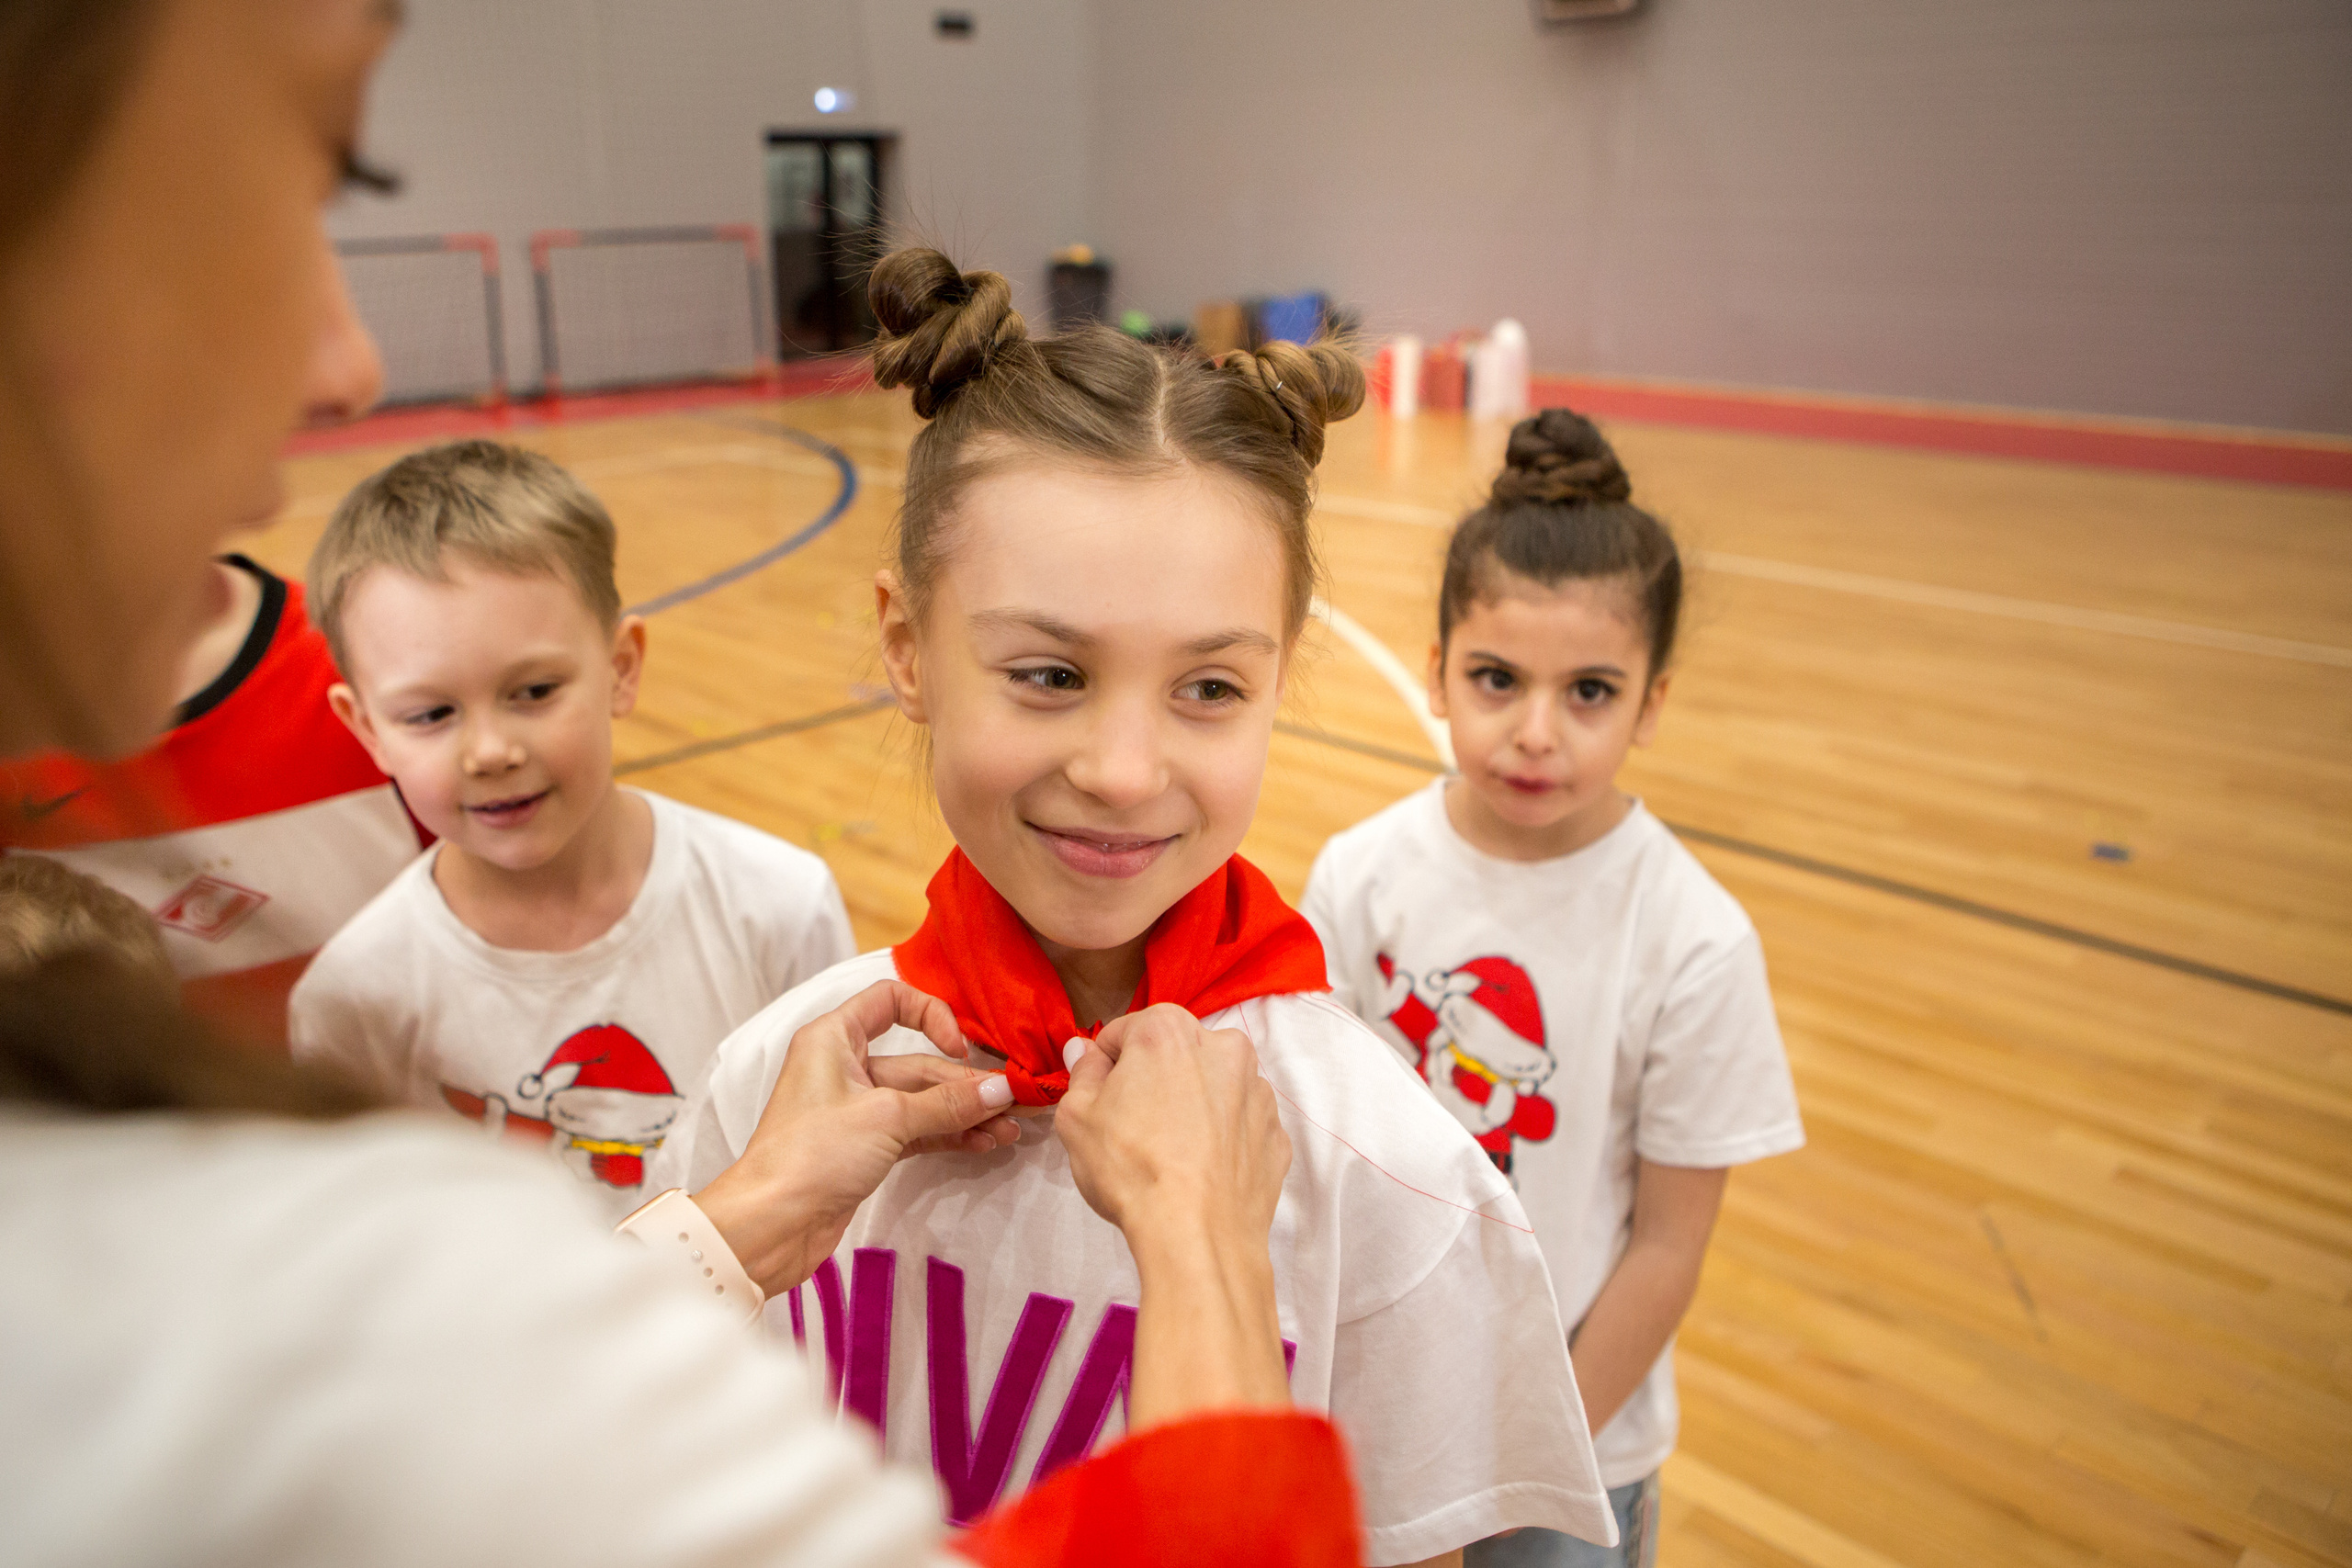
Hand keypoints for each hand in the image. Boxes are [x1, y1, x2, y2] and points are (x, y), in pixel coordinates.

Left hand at [694, 980, 1019, 1295]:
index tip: (958, 1048)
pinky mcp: (864, 1147)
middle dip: (966, 1083)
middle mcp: (844, 1067)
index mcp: (833, 1038)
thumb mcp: (887, 1118)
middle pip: (918, 1062)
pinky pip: (916, 1131)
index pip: (890, 1000)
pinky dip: (948, 1135)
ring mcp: (855, 1110)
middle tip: (1015, 1100)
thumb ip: (947, 1103)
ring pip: (921, 1101)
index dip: (931, 1016)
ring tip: (1011, 1129)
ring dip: (965, 1113)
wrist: (770, 1225)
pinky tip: (985, 1143)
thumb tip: (1003, 1089)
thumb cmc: (813, 1154)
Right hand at [1056, 1003, 1288, 1242]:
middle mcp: (1224, 1047)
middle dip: (1153, 1082)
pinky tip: (1200, 1170)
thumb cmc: (1132, 1169)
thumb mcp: (1077, 1117)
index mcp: (1170, 1030)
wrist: (1198, 1235)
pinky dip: (1221, 1139)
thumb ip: (1082, 1072)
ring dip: (1191, 1107)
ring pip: (1212, 1088)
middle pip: (1174, 1055)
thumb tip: (1084, 1051)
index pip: (1123, 1033)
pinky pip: (1239, 1125)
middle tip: (1133, 1129)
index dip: (1104, 1069)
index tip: (1102, 1102)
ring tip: (1170, 1155)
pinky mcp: (1276, 1132)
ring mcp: (1258, 1091)